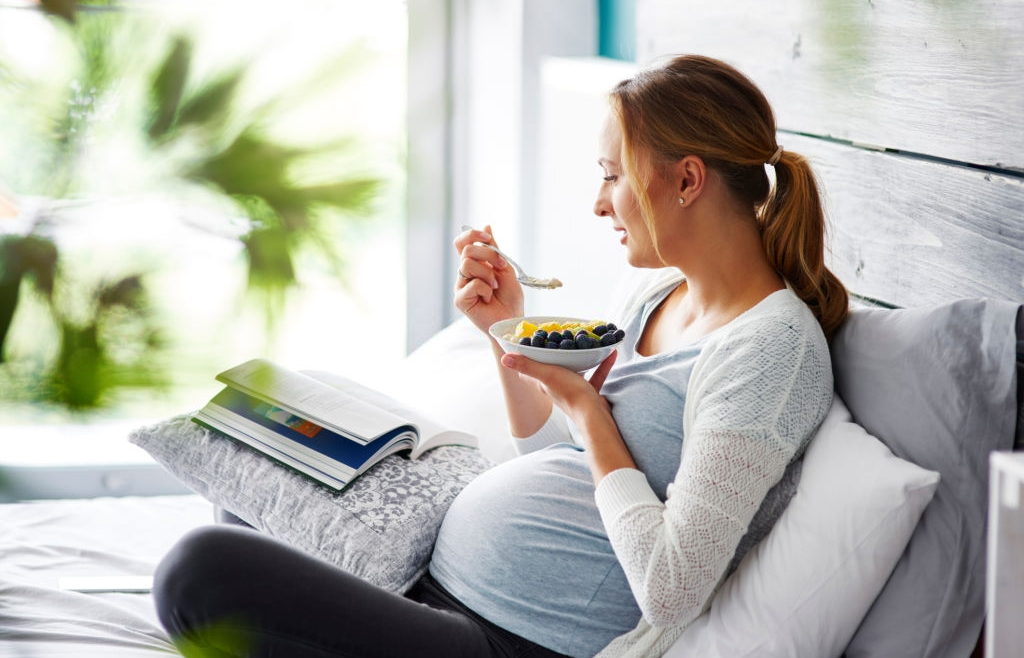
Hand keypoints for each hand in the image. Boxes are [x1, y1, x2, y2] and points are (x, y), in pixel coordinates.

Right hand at [453, 225, 524, 333]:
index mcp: (474, 264)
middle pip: (467, 250)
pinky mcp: (460, 299)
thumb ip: (494, 249)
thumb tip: (486, 225)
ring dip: (488, 274)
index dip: (472, 234)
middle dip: (489, 255)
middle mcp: (464, 274)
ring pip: (467, 264)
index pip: (462, 242)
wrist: (512, 319)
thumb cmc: (509, 297)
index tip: (488, 237)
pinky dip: (486, 289)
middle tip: (501, 269)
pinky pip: (472, 284)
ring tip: (494, 287)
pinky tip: (489, 298)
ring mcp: (460, 286)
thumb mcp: (505, 268)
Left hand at [500, 349, 634, 481]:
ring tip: (585, 343)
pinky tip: (610, 353)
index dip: (526, 360)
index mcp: (544, 383)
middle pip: (551, 370)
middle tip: (559, 339)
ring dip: (580, 359)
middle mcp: (556, 388)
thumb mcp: (547, 375)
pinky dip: (602, 365)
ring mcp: (574, 392)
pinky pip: (595, 376)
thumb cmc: (569, 394)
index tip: (528, 345)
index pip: (529, 373)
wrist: (594, 415)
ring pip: (575, 372)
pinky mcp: (590, 395)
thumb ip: (528, 366)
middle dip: (554, 356)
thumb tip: (504, 358)